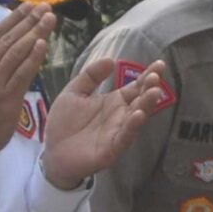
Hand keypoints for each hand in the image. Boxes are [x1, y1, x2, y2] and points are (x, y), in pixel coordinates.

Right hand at [0, 3, 54, 174]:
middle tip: (45, 7)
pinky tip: (44, 44)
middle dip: (29, 20)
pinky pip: (22, 73)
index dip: (14, 18)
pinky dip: (33, 57)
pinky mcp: (6, 97)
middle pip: (9, 38)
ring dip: (35, 33)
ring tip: (49, 19)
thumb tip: (1, 41)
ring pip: (17, 51)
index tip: (29, 6)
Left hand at [44, 56, 170, 189]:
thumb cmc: (64, 123)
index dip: (147, 76)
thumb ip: (90, 76)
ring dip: (146, 105)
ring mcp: (118, 132)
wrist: (53, 152)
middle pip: (140, 100)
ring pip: (137, 118)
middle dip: (150, 89)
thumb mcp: (74, 92)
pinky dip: (132, 127)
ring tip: (154, 92)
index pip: (135, 87)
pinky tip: (138, 115)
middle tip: (156, 77)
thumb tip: (111, 59)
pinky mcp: (111, 149)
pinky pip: (124, 137)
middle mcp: (120, 116)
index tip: (159, 64)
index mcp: (114, 102)